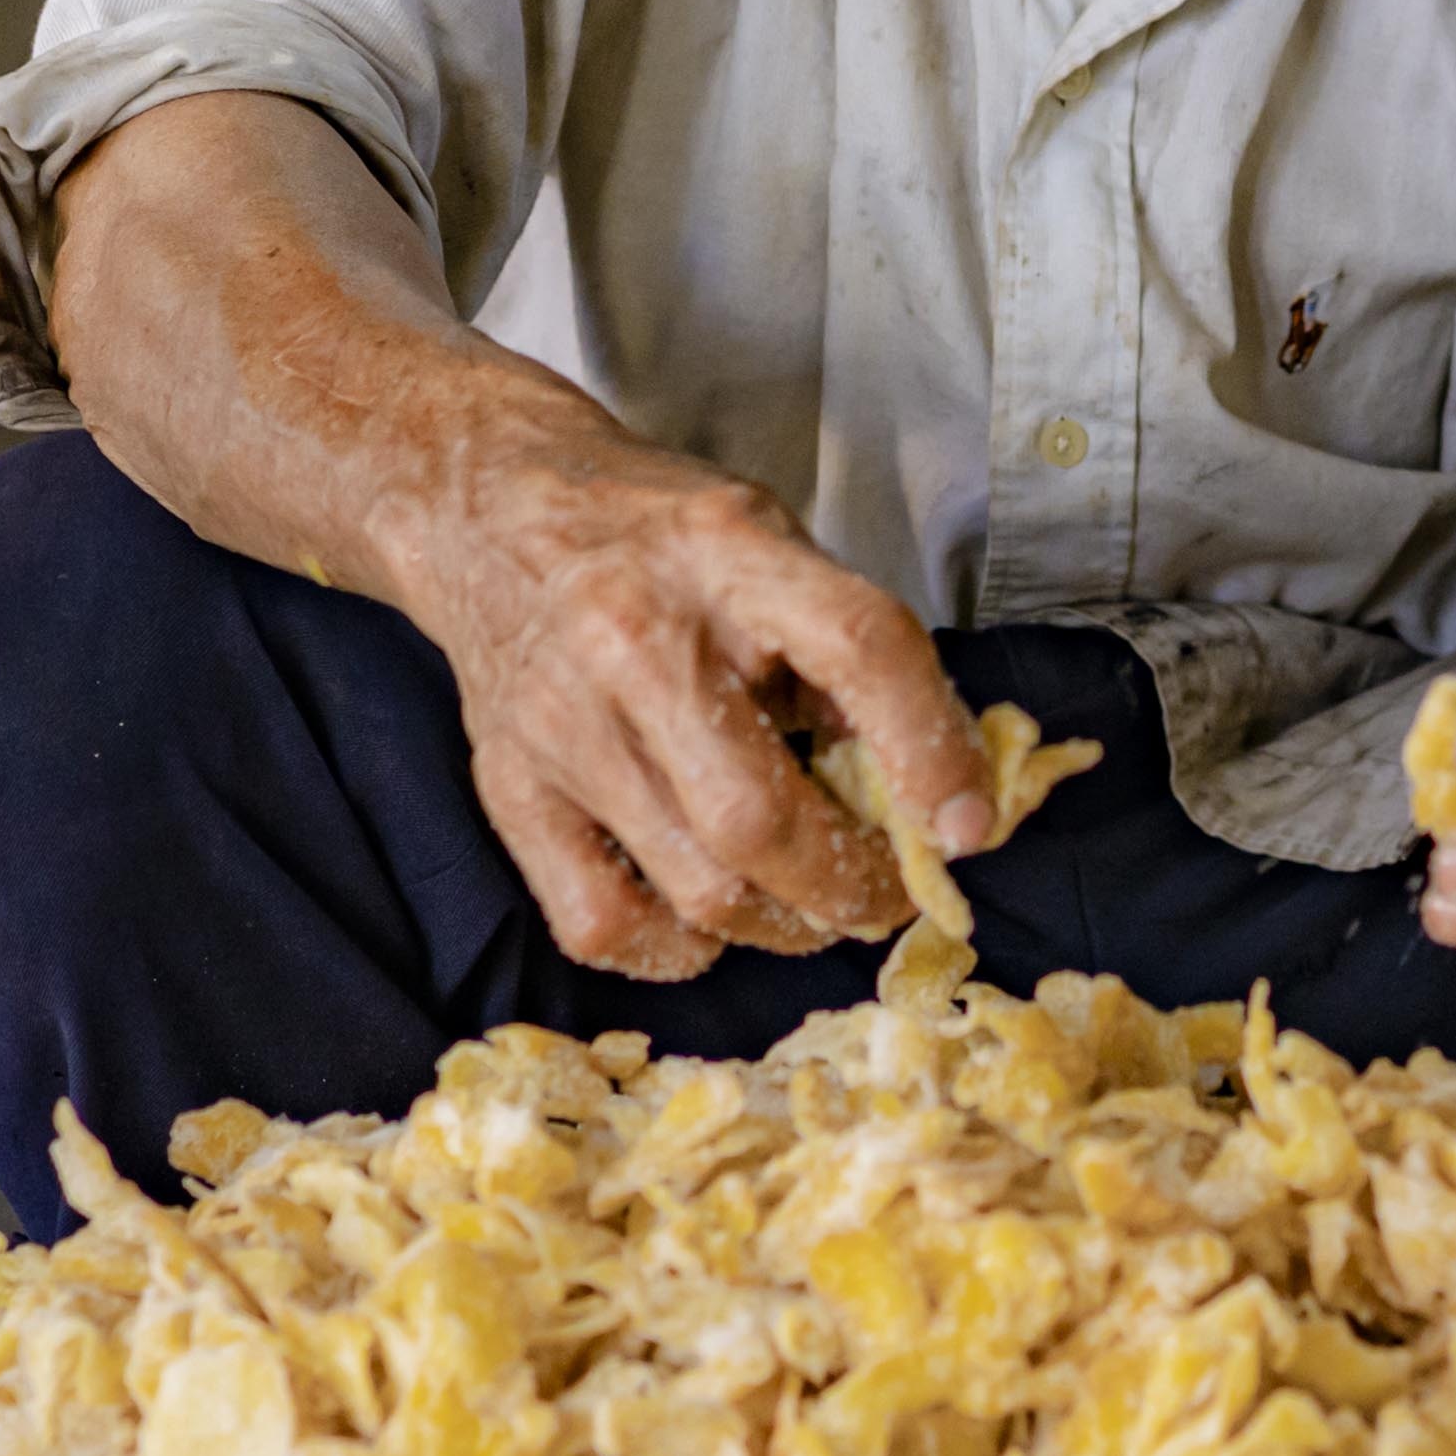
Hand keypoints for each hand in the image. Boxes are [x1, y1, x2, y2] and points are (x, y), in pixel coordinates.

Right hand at [403, 424, 1002, 981]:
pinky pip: (601, 923)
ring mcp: (562, 725)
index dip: (930, 750)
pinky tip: (705, 916)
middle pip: (760, 817)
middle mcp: (635, 641)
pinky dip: (674, 948)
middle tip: (889, 889)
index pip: (856, 650)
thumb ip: (850, 652)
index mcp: (727, 557)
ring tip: (809, 902)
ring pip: (697, 888)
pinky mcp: (510, 788)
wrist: (486, 507)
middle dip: (851, 883)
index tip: (969, 827)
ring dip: (782, 922)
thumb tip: (944, 789)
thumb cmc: (655, 536)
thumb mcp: (771, 543)